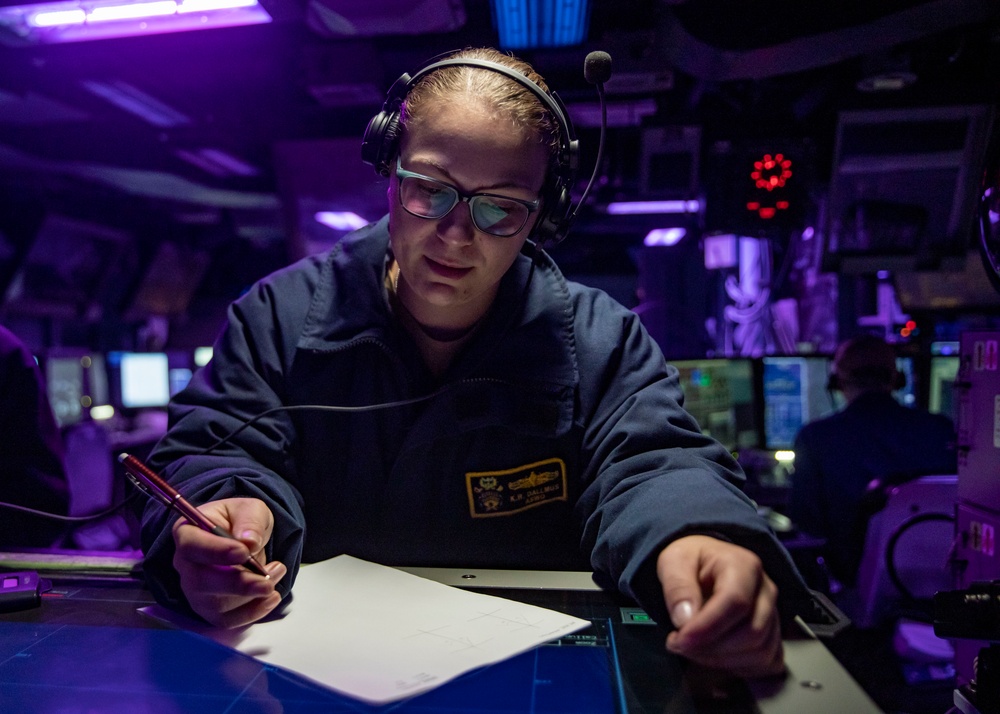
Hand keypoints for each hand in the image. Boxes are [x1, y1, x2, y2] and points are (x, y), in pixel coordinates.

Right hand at [172, 497, 286, 627]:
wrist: (245, 539)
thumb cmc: (242, 521)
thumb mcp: (251, 509)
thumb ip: (250, 521)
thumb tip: (249, 542)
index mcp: (188, 533)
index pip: (191, 546)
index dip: (215, 552)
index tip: (243, 552)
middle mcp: (186, 565)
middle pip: (200, 582)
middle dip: (237, 583)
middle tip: (267, 579)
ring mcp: (196, 591)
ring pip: (215, 605)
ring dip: (251, 596)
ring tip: (277, 573)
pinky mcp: (211, 609)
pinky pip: (227, 620)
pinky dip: (252, 613)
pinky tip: (272, 598)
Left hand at [656, 535, 782, 677]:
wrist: (704, 563)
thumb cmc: (691, 561)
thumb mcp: (673, 561)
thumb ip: (677, 587)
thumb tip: (685, 619)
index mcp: (744, 565)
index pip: (736, 602)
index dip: (707, 627)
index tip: (680, 638)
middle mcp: (766, 590)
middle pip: (751, 632)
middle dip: (711, 647)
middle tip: (678, 643)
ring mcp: (774, 614)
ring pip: (760, 652)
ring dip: (720, 660)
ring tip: (691, 648)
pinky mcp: (774, 635)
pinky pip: (767, 662)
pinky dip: (738, 667)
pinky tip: (713, 656)